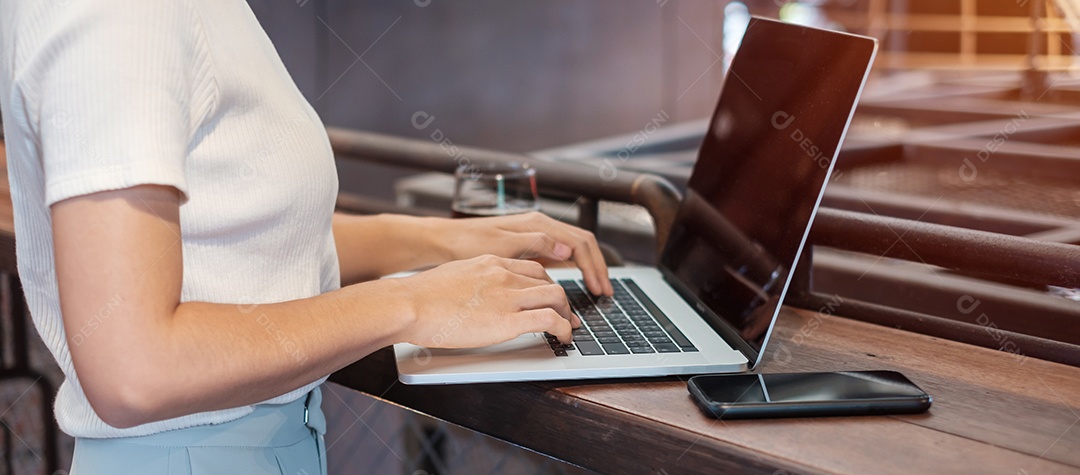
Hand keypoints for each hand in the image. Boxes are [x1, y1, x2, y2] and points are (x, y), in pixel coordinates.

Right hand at [394, 255, 580, 346]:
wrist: (410, 304)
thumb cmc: (421, 296)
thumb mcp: (453, 276)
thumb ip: (472, 281)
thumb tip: (473, 296)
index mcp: (490, 262)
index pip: (532, 268)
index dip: (546, 285)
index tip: (549, 298)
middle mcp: (504, 274)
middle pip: (549, 281)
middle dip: (561, 300)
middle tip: (565, 315)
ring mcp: (508, 295)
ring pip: (557, 296)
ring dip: (566, 314)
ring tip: (566, 329)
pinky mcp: (508, 319)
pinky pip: (549, 320)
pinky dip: (563, 329)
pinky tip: (562, 338)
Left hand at [438, 212, 613, 295]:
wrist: (443, 241)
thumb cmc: (467, 243)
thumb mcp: (501, 246)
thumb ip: (536, 245)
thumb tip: (568, 250)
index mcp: (537, 224)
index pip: (580, 243)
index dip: (594, 267)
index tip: (599, 289)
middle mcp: (540, 226)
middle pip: (582, 244)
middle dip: (598, 268)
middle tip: (606, 293)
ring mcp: (535, 235)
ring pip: (573, 249)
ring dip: (588, 268)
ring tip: (596, 291)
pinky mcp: (528, 247)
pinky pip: (560, 256)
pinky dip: (573, 270)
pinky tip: (573, 286)